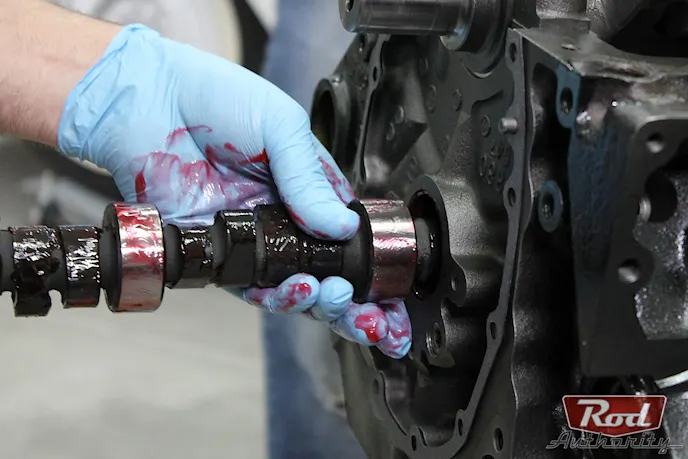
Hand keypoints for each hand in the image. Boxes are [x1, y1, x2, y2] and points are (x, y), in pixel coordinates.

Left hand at [57, 25, 411, 357]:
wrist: (153, 99)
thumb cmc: (217, 98)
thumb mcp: (281, 127)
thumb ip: (311, 181)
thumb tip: (343, 227)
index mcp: (311, 187)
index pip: (352, 237)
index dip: (374, 268)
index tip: (394, 292)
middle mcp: (286, 218)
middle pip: (330, 272)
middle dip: (357, 303)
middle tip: (377, 320)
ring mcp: (253, 238)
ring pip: (296, 286)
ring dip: (323, 304)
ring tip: (337, 299)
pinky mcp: (218, 251)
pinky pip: (252, 284)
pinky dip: (277, 295)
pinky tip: (298, 292)